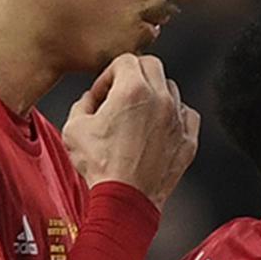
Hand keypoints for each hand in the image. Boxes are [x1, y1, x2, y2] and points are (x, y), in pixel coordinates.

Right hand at [62, 54, 199, 210]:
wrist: (125, 199)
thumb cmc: (101, 167)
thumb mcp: (73, 128)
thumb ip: (82, 103)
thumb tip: (90, 100)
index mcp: (132, 90)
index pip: (125, 60)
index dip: (109, 74)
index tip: (103, 92)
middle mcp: (160, 99)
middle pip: (152, 66)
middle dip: (134, 75)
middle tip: (121, 93)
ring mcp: (177, 119)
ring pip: (171, 89)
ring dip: (155, 95)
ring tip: (138, 114)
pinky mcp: (187, 140)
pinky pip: (187, 115)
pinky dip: (174, 116)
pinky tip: (159, 126)